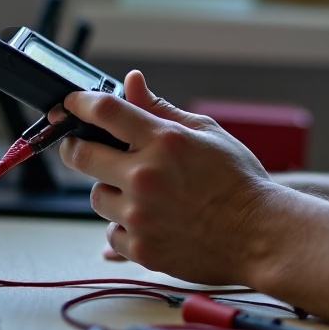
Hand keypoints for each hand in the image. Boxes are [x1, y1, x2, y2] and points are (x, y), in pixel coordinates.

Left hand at [59, 70, 275, 284]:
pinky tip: (151, 219)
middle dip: (74, 146)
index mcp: (164, 141)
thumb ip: (160, 109)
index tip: (71, 103)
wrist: (257, 232)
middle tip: (80, 146)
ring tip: (140, 191)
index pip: (106, 111)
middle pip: (81, 155)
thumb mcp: (205, 132)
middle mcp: (145, 176)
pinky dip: (124, 225)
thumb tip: (131, 81)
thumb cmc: (236, 178)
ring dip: (109, 190)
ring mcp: (140, 215)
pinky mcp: (140, 248)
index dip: (80, 103)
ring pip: (96, 197)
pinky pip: (111, 233)